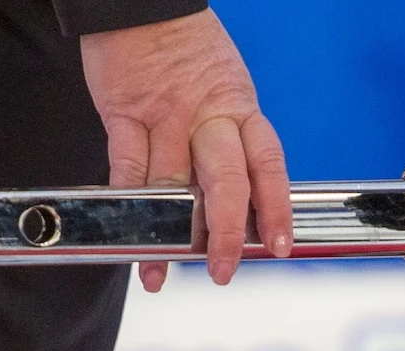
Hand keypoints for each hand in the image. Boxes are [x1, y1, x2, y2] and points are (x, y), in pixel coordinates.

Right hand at [80, 10, 292, 289]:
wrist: (142, 3)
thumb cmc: (187, 52)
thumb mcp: (227, 89)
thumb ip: (232, 141)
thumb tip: (243, 202)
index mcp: (240, 110)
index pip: (269, 165)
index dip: (277, 208)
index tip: (281, 246)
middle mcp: (207, 117)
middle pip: (225, 182)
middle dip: (226, 233)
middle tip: (224, 269)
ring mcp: (165, 117)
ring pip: (172, 185)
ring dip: (167, 234)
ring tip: (160, 270)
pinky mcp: (124, 114)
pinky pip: (126, 167)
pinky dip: (128, 207)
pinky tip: (130, 238)